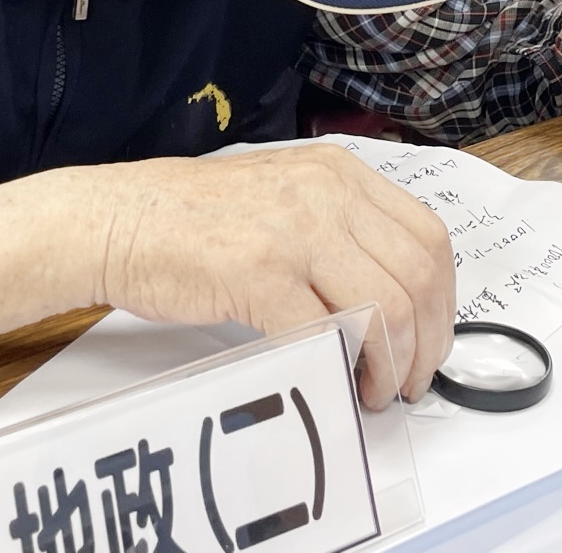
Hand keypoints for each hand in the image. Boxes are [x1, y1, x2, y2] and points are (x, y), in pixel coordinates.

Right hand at [98, 144, 453, 408]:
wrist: (117, 220)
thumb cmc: (192, 220)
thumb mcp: (285, 200)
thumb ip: (340, 235)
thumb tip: (394, 301)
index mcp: (339, 173)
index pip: (428, 236)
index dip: (444, 301)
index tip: (431, 340)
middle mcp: (326, 192)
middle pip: (419, 274)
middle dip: (427, 342)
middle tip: (410, 381)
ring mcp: (293, 230)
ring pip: (386, 306)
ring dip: (391, 363)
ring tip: (375, 389)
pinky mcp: (258, 272)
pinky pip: (325, 329)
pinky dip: (341, 366)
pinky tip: (334, 381)